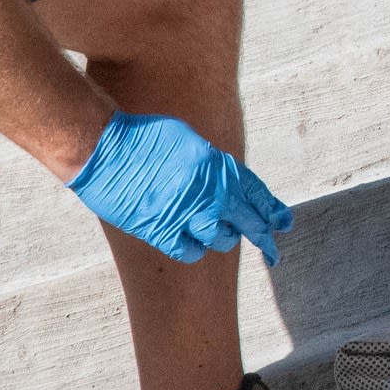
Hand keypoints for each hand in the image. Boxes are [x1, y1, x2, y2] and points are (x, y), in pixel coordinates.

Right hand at [69, 112, 292, 264]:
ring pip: (221, 239)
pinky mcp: (162, 231)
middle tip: (272, 251)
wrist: (106, 150)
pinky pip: (190, 251)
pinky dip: (194, 249)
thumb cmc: (143, 138)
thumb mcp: (189, 141)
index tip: (282, 222)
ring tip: (220, 236)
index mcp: (218, 167)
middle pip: (249, 221)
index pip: (256, 193)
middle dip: (264, 237)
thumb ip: (210, 163)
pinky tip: (192, 244)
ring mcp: (187, 214)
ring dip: (223, 239)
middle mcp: (210, 193)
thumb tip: (220, 178)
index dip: (272, 210)